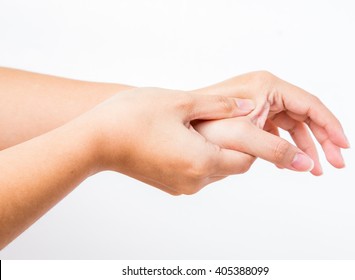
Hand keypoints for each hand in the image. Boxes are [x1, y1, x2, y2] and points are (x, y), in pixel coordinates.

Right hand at [85, 88, 255, 194]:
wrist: (94, 140)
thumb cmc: (133, 117)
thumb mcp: (181, 101)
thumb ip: (219, 106)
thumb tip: (247, 108)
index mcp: (201, 161)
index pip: (246, 159)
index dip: (256, 142)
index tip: (256, 123)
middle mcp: (194, 180)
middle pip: (233, 167)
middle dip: (240, 146)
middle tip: (237, 121)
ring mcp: (181, 185)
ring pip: (216, 170)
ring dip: (221, 151)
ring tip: (213, 126)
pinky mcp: (169, 184)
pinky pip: (198, 173)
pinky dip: (204, 157)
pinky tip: (192, 137)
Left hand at [192, 71, 349, 174]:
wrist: (171, 126)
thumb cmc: (202, 123)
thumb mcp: (244, 135)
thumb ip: (278, 150)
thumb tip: (308, 166)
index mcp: (267, 86)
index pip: (311, 105)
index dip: (330, 127)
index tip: (344, 148)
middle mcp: (264, 90)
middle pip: (303, 115)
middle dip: (321, 140)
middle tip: (336, 164)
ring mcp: (256, 102)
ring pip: (290, 125)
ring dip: (303, 146)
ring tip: (315, 170)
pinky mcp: (249, 115)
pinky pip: (275, 130)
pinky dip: (284, 146)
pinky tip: (289, 163)